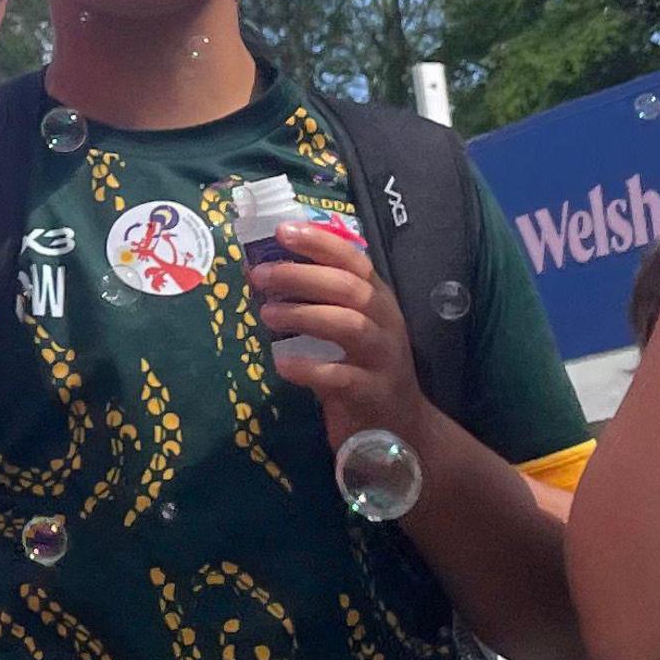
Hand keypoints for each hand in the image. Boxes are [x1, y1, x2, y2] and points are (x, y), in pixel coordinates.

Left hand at [245, 219, 435, 449]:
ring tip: (266, 314)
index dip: (320, 243)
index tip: (283, 231)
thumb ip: (311, 302)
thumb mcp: (341, 330)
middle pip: (349, 289)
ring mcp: (382, 359)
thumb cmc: (361, 370)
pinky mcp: (372, 393)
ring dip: (304, 315)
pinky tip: (283, 363)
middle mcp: (385, 324)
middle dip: (302, 276)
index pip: (354, 261)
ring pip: (349, 326)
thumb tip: (260, 271)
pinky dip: (310, 368)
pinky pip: (341, 377)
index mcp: (377, 301)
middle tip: (261, 275)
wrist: (399, 428)